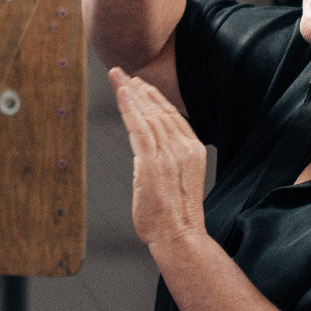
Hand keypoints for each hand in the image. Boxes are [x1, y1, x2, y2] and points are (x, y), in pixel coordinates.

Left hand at [109, 67, 206, 251]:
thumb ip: (166, 162)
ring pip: (148, 115)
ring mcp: (169, 154)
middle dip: (140, 89)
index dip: (155, 97)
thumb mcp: (176, 181)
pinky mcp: (152, 163)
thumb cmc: (175, 216)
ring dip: (131, 93)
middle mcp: (184, 147)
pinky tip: (123, 92)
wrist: (179, 236)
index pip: (172, 116)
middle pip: (159, 110)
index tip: (141, 85)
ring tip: (118, 77)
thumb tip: (148, 156)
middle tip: (123, 73)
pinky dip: (130, 107)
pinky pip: (139, 127)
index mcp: (193, 150)